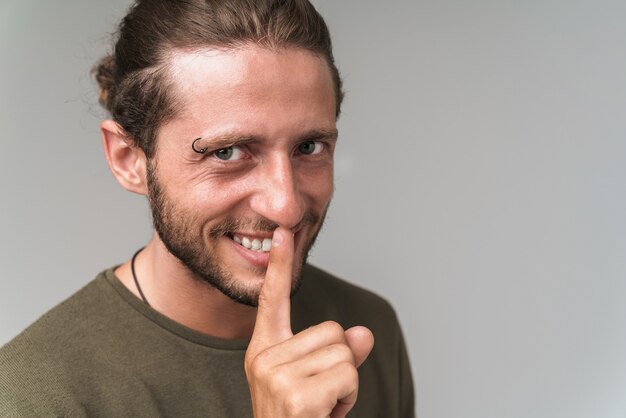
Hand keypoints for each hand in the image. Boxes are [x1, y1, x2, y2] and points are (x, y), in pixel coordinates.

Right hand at [245, 227, 374, 417]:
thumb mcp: (317, 384)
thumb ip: (339, 354)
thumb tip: (364, 334)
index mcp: (264, 351)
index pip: (272, 301)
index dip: (281, 266)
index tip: (284, 232)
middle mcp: (263, 360)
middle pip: (333, 332)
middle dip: (339, 366)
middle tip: (319, 398)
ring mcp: (277, 377)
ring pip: (344, 353)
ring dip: (345, 385)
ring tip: (321, 408)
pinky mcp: (297, 397)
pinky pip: (348, 375)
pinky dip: (348, 398)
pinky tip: (325, 416)